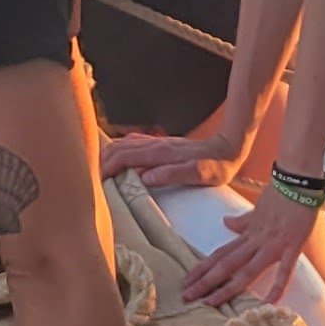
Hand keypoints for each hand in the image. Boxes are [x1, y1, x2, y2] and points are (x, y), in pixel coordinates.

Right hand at [97, 128, 226, 180]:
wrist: (229, 146)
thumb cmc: (217, 165)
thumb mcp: (201, 174)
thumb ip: (174, 174)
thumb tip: (146, 178)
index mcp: (161, 152)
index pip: (123, 156)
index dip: (106, 168)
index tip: (98, 183)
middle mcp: (156, 144)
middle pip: (117, 147)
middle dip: (102, 162)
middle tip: (95, 182)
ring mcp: (157, 142)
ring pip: (123, 144)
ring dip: (108, 156)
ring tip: (101, 175)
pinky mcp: (160, 144)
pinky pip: (133, 144)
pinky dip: (119, 152)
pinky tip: (119, 163)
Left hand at [180, 189, 319, 306]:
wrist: (297, 180)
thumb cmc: (279, 193)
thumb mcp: (256, 209)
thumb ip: (242, 221)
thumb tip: (226, 222)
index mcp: (247, 234)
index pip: (219, 254)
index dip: (202, 268)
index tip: (186, 282)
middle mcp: (255, 241)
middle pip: (226, 265)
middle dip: (206, 282)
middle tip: (187, 297)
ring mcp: (273, 244)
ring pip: (246, 270)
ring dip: (227, 288)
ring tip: (210, 303)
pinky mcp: (292, 245)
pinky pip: (284, 269)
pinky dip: (277, 286)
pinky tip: (270, 303)